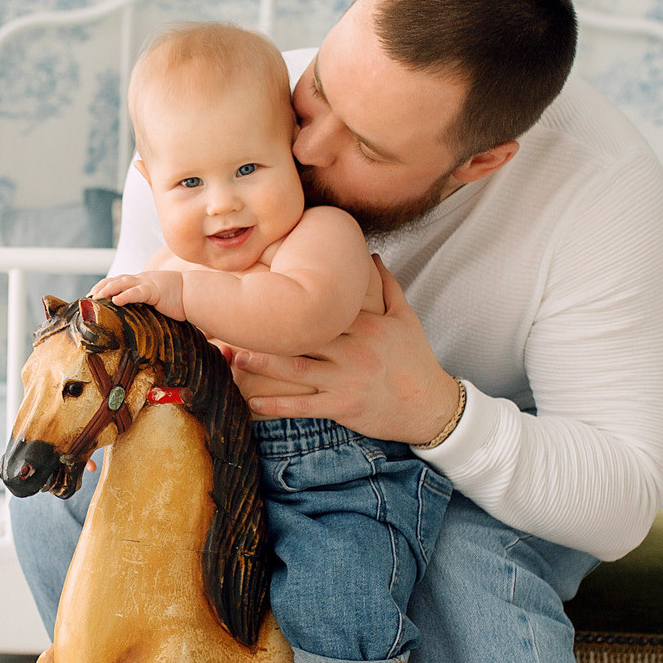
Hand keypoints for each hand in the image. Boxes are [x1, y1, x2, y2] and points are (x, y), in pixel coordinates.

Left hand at [89, 271, 185, 321]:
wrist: (192, 293)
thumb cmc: (175, 299)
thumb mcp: (154, 301)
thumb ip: (142, 306)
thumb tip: (130, 321)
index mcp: (139, 282)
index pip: (116, 281)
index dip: (103, 287)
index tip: (91, 297)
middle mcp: (139, 280)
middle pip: (114, 280)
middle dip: (100, 287)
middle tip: (88, 298)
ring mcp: (146, 284)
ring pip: (122, 283)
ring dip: (107, 289)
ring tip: (96, 297)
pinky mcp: (154, 291)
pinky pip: (137, 292)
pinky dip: (125, 295)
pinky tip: (116, 300)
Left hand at [227, 258, 459, 444]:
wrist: (432, 406)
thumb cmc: (417, 360)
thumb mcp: (406, 318)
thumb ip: (388, 285)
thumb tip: (372, 255)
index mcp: (364, 324)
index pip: (321, 307)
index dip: (290, 300)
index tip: (261, 295)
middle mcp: (352, 350)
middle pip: (301, 336)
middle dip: (267, 332)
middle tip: (231, 326)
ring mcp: (346, 379)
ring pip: (296, 370)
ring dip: (263, 365)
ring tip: (234, 357)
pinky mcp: (343, 406)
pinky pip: (304, 406)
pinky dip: (277, 405)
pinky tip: (252, 402)